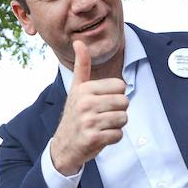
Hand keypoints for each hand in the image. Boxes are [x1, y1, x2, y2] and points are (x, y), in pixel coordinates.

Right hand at [49, 40, 128, 174]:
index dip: (116, 95)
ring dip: (116, 125)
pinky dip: (113, 138)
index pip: (120, 86)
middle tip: (103, 116)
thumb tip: (79, 42)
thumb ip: (82, 66)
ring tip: (102, 126)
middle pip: (124, 102)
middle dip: (118, 111)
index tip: (102, 102)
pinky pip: (118, 135)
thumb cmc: (74, 114)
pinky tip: (100, 136)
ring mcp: (89, 121)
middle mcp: (85, 103)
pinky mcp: (93, 138)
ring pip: (123, 119)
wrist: (63, 145)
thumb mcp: (76, 88)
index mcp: (84, 89)